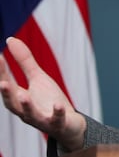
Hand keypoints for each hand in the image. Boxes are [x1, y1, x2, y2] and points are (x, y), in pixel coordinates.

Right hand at [0, 37, 86, 151]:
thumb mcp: (37, 78)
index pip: (8, 84)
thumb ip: (24, 61)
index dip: (2, 72)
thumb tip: (10, 40)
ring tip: (23, 94)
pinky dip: (57, 113)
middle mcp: (26, 111)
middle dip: (7, 94)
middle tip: (2, 83)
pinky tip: (58, 105)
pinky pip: (56, 119)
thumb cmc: (48, 100)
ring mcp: (41, 119)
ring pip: (31, 114)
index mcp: (19, 99)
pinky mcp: (57, 123)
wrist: (68, 123)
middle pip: (13, 103)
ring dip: (26, 105)